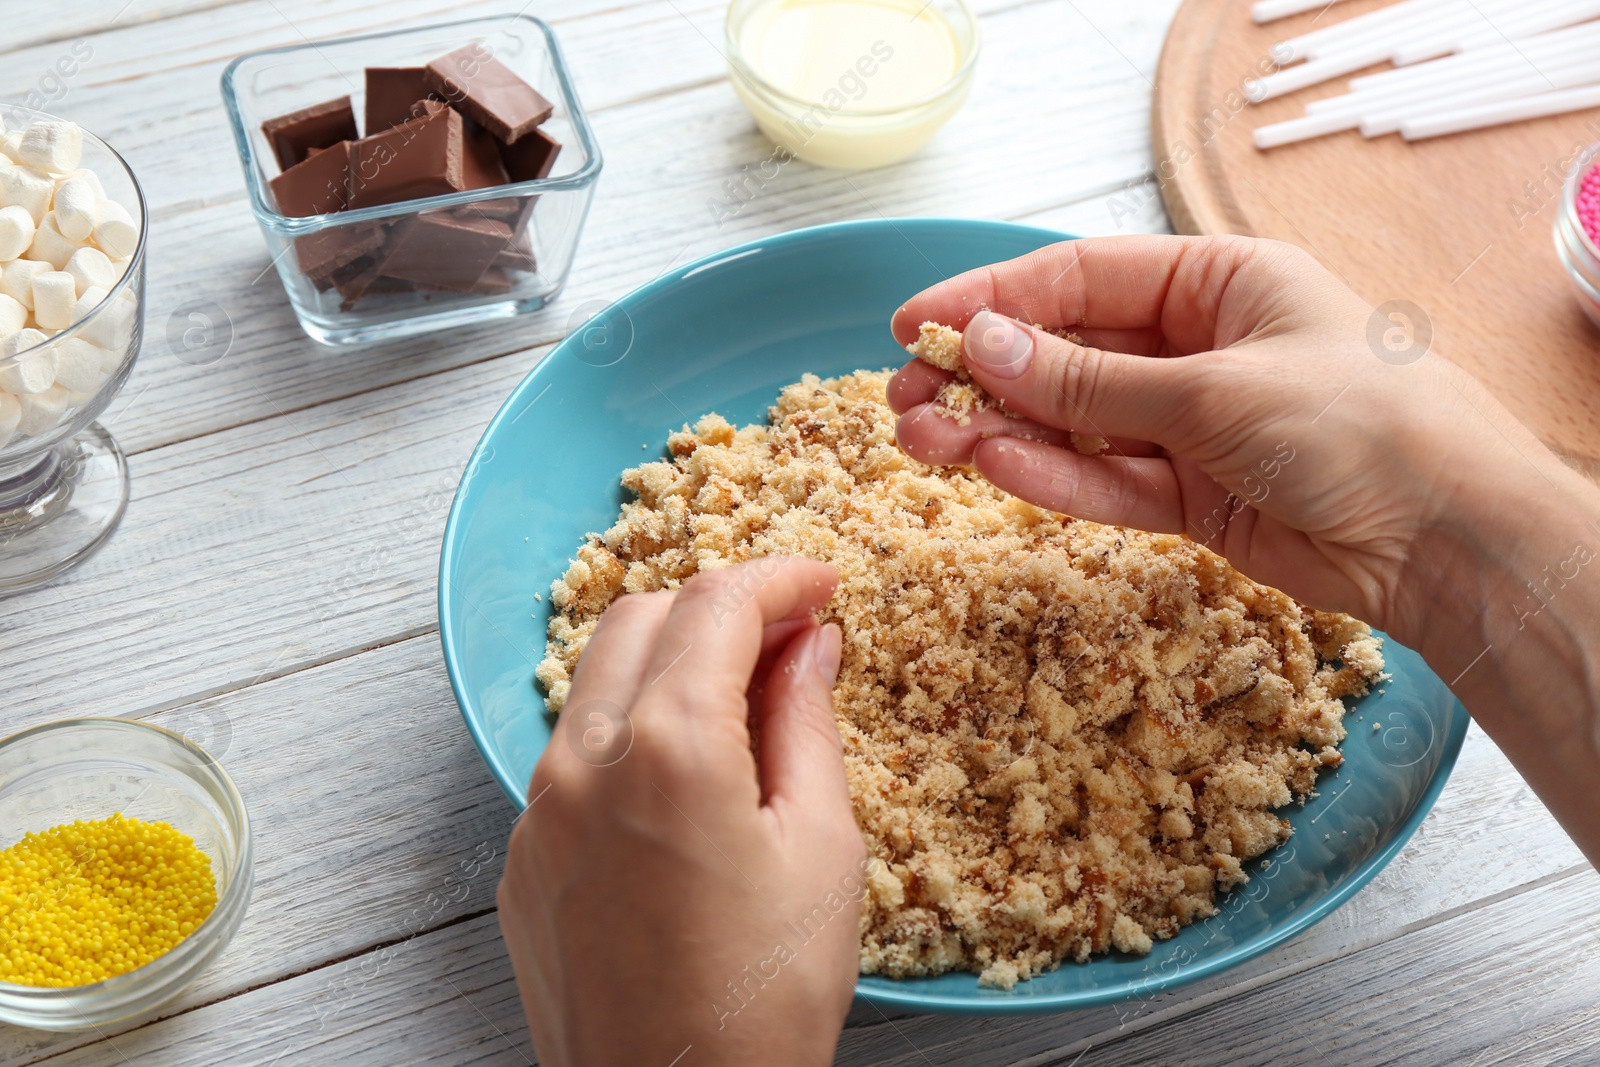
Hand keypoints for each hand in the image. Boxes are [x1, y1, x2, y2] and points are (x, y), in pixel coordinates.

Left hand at [498, 557, 866, 1066]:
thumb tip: (809, 645)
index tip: (821, 584)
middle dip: (718, 606)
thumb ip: (806, 723)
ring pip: (596, 680)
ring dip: (667, 664)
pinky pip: (572, 756)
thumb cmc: (764, 996)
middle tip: (789, 638)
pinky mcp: (523, 859)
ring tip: (741, 705)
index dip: (780, 579)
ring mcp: (539, 811)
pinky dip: (629, 733)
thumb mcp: (822, 848)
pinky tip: (684, 780)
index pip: (719, 604)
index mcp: (670, 747)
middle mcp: (584, 762)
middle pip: (642, 617)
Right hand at [886, 234, 1574, 645]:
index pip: (1079, 278)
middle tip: (900, 399)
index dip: (991, 298)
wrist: (1446, 539)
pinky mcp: (1189, 497)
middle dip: (980, 375)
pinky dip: (1049, 478)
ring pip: (1070, 422)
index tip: (912, 323)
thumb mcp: (1213, 389)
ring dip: (997, 431)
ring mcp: (1188, 425)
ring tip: (922, 441)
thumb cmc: (1360, 423)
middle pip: (1063, 353)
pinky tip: (991, 470)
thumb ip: (1091, 380)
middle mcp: (1194, 347)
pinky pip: (1103, 480)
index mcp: (1216, 282)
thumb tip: (983, 346)